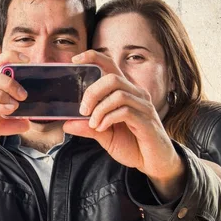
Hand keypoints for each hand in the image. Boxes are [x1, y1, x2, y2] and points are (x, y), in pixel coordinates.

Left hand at [64, 51, 185, 200]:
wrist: (153, 163)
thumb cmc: (132, 146)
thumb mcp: (105, 136)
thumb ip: (88, 128)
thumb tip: (67, 123)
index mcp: (125, 92)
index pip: (110, 65)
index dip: (93, 58)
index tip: (75, 61)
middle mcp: (136, 94)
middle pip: (112, 78)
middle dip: (92, 92)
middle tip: (83, 110)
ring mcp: (143, 106)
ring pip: (118, 93)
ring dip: (99, 108)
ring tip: (93, 124)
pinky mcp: (146, 121)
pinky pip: (125, 111)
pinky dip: (108, 119)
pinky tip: (101, 129)